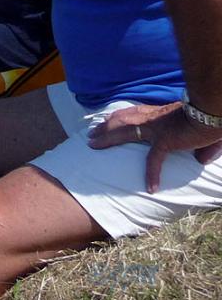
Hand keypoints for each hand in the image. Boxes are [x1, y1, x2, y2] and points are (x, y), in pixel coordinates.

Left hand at [87, 102, 221, 192]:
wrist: (212, 112)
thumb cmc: (208, 117)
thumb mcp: (198, 128)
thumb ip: (200, 145)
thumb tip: (202, 160)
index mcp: (157, 113)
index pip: (131, 112)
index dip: (117, 116)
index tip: (105, 120)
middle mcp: (152, 118)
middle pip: (120, 119)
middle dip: (103, 126)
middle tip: (90, 134)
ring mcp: (156, 128)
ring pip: (124, 132)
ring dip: (107, 139)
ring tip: (93, 146)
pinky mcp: (166, 140)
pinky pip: (154, 159)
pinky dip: (152, 174)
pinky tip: (151, 188)